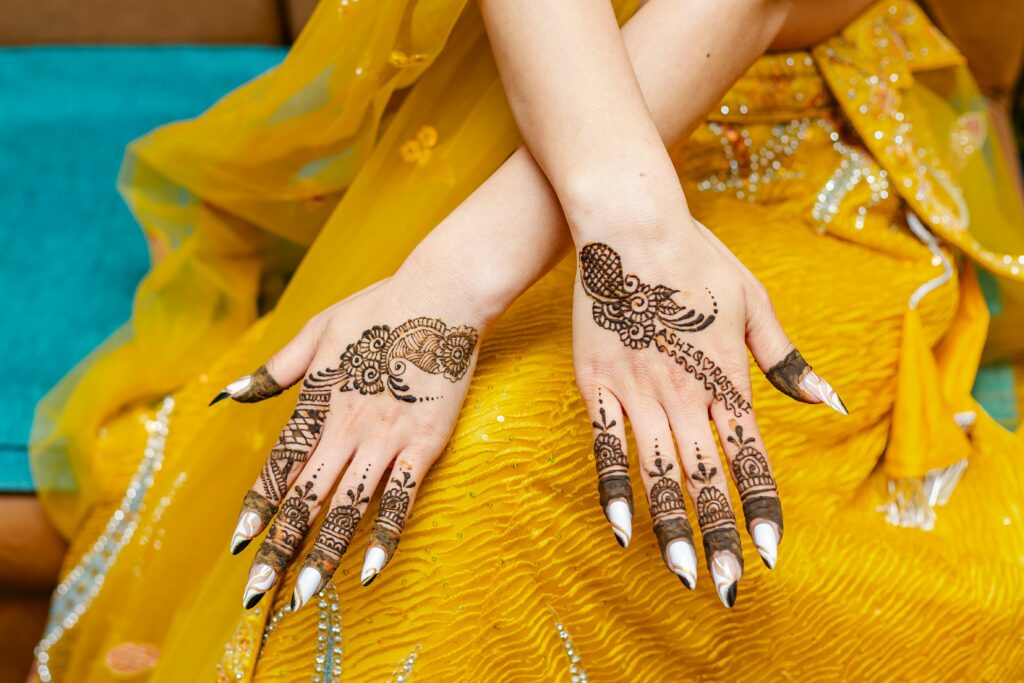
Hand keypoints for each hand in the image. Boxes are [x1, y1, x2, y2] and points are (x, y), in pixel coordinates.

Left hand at [213, 275, 482, 610]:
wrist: (440, 295)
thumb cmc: (378, 307)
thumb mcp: (318, 330)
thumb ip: (276, 370)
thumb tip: (229, 394)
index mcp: (318, 402)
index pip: (280, 466)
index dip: (258, 507)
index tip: (239, 543)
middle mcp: (345, 428)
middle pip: (305, 497)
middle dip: (279, 547)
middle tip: (257, 592)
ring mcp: (385, 438)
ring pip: (347, 506)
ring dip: (323, 552)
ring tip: (304, 594)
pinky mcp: (424, 442)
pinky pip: (401, 498)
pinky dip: (386, 535)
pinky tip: (373, 569)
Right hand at [572, 218, 845, 607]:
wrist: (632, 226)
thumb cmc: (697, 259)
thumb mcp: (757, 303)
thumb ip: (787, 361)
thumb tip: (829, 401)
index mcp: (727, 379)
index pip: (751, 457)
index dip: (761, 508)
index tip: (769, 553)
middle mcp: (686, 395)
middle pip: (707, 479)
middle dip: (719, 537)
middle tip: (726, 587)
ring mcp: (639, 393)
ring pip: (659, 473)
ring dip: (674, 528)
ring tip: (685, 574)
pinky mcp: (598, 384)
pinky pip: (606, 447)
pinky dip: (615, 490)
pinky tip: (621, 530)